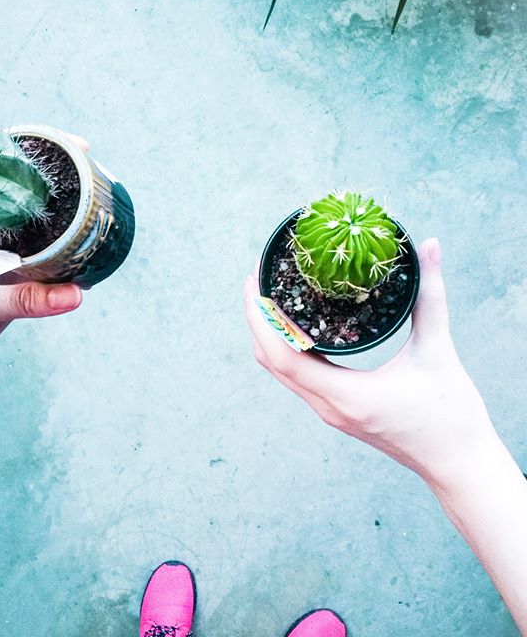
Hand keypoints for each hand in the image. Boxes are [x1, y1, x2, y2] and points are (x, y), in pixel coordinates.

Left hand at [0, 134, 90, 395]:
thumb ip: (25, 298)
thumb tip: (75, 294)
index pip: (7, 180)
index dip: (41, 159)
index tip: (76, 148)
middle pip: (33, 205)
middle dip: (65, 191)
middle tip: (98, 183)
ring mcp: (4, 261)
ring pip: (44, 237)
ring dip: (69, 229)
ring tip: (100, 217)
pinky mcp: (15, 286)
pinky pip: (48, 268)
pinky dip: (68, 264)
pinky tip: (85, 261)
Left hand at [244, 238, 495, 485]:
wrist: (458, 464)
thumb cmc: (451, 416)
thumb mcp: (438, 352)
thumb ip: (430, 298)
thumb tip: (431, 246)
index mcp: (346, 395)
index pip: (281, 356)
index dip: (260, 318)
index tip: (253, 283)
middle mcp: (329, 407)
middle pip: (272, 363)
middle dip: (258, 320)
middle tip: (258, 281)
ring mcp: (331, 413)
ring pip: (283, 372)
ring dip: (270, 336)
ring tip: (271, 298)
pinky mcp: (339, 412)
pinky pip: (299, 378)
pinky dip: (288, 351)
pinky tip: (297, 326)